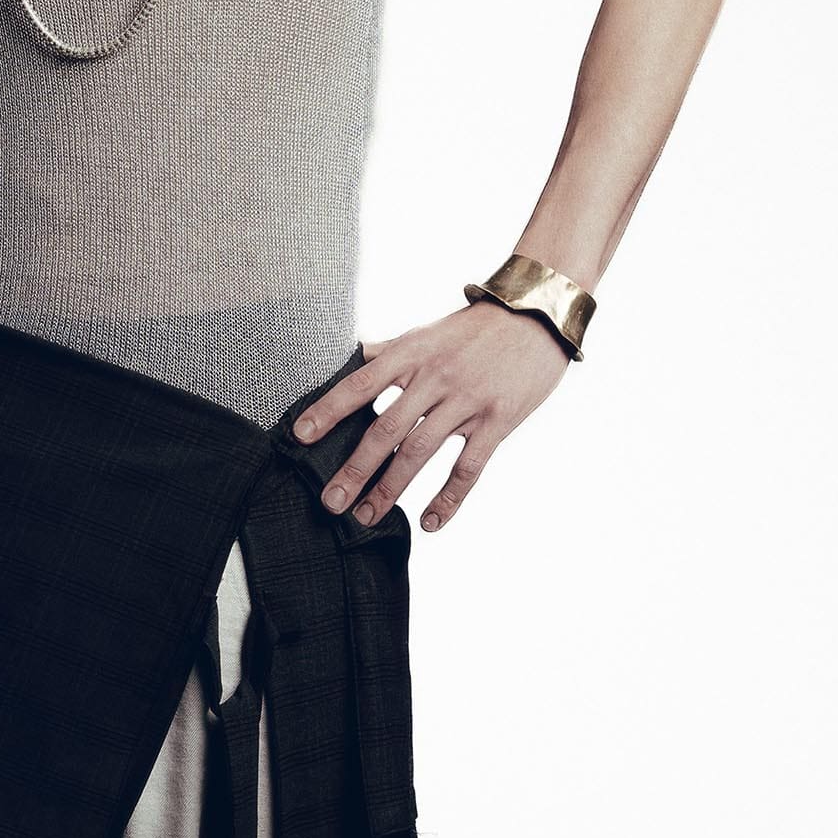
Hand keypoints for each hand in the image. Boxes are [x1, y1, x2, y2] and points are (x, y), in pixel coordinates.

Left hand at [292, 302, 572, 532]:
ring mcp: (466, 402)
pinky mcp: (497, 422)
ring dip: (390, 489)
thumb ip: (392, 350)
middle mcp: (434, 378)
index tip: (300, 436)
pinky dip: (447, 499)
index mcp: (412, 354)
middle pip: (385, 429)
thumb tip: (357, 355)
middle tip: (330, 501)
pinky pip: (467, 469)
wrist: (537, 316)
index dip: (328, 410)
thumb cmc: (478, 326)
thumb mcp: (428, 331)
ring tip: (367, 517)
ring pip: (419, 452)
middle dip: (354, 469)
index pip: (360, 384)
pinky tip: (429, 522)